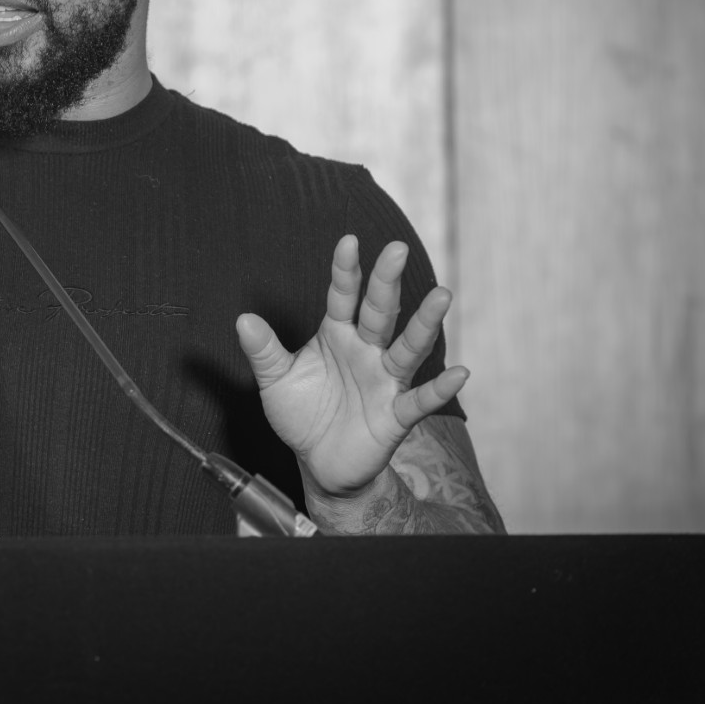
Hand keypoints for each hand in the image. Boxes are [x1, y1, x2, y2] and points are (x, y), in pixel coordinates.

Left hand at [235, 234, 466, 497]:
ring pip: (408, 348)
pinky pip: (420, 400)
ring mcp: (384, 380)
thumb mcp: (276, 380)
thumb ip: (263, 351)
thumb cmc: (302, 413)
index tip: (349, 241)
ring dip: (424, 324)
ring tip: (442, 296)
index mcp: (337, 335)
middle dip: (387, 281)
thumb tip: (243, 319)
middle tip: (396, 249)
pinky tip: (461, 373)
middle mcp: (366, 351)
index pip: (343, 296)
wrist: (319, 462)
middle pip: (380, 312)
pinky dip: (440, 389)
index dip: (345, 271)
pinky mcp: (395, 415)